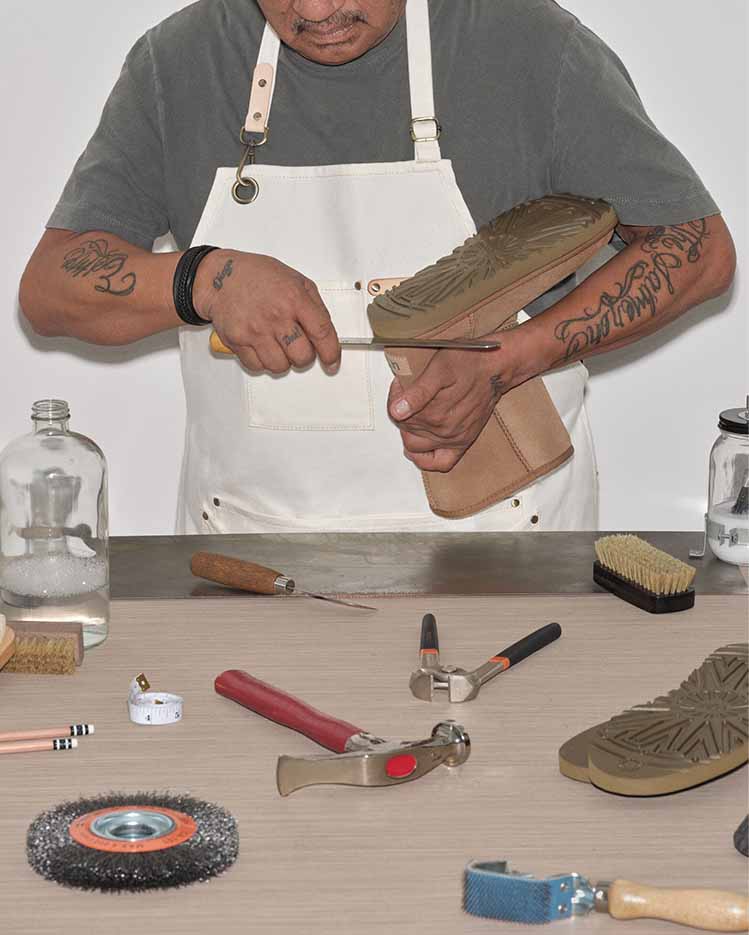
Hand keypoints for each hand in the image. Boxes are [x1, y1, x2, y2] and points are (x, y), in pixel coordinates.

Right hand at [193, 250, 340, 373]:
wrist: (220, 276)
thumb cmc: (257, 276)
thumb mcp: (295, 280)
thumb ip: (314, 306)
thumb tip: (326, 334)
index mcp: (294, 298)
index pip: (322, 333)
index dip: (331, 353)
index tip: (332, 362)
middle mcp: (276, 315)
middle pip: (302, 356)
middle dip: (304, 356)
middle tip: (298, 347)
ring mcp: (255, 330)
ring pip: (280, 366)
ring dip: (283, 361)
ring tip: (277, 345)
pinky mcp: (237, 341)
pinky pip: (257, 366)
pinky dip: (262, 361)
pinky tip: (261, 345)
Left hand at [388, 340, 521, 471]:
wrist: (496, 367)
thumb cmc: (469, 362)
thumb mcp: (439, 368)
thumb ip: (418, 391)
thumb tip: (397, 410)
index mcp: (434, 412)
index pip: (397, 412)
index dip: (395, 396)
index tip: (402, 384)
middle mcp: (444, 430)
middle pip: (405, 429)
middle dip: (400, 412)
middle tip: (408, 395)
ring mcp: (454, 439)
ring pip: (415, 446)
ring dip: (409, 432)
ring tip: (414, 415)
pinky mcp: (463, 442)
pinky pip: (440, 463)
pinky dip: (425, 459)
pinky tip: (420, 446)